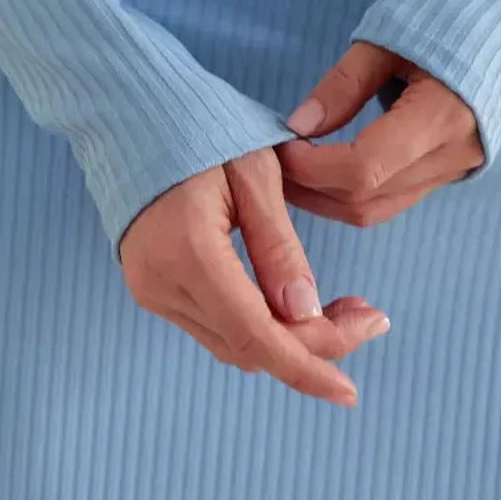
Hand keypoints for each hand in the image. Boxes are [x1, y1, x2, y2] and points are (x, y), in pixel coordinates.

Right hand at [118, 145, 390, 406]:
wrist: (129, 109)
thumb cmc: (199, 125)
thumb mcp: (255, 174)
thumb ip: (280, 247)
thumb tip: (307, 315)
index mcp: (188, 253)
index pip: (255, 337)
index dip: (306, 370)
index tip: (350, 391)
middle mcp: (161, 284)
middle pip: (247, 348)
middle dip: (314, 346)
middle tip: (371, 317)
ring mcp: (150, 289)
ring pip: (231, 343)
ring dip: (289, 338)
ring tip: (345, 308)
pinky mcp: (151, 286)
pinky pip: (213, 324)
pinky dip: (259, 324)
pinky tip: (295, 302)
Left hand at [276, 40, 484, 225]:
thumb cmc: (452, 10)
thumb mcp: (389, 37)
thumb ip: (343, 86)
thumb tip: (299, 127)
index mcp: (442, 117)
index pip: (362, 169)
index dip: (310, 168)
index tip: (279, 144)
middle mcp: (454, 155)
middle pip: (366, 200)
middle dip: (311, 189)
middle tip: (272, 160)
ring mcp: (458, 167)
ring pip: (380, 207)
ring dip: (329, 196)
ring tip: (293, 167)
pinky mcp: (455, 168)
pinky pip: (396, 195)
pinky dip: (356, 190)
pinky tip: (329, 166)